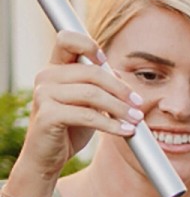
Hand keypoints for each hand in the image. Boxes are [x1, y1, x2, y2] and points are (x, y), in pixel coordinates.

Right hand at [14, 31, 141, 185]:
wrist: (48, 157)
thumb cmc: (69, 128)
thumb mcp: (88, 103)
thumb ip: (98, 86)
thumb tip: (121, 74)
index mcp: (55, 68)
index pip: (67, 40)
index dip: (89, 45)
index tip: (107, 61)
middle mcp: (46, 77)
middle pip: (92, 72)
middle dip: (120, 89)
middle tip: (138, 105)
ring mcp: (44, 94)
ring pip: (92, 94)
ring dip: (120, 108)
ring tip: (137, 120)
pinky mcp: (47, 115)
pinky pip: (87, 115)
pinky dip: (111, 125)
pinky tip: (126, 131)